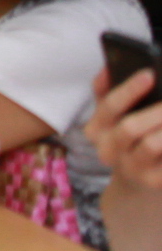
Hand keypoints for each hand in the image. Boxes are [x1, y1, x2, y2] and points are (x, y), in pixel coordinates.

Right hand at [91, 67, 161, 188]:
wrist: (136, 181)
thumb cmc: (127, 138)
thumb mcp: (111, 115)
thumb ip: (106, 91)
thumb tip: (108, 69)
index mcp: (95, 130)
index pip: (109, 106)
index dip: (129, 89)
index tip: (149, 73)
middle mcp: (108, 151)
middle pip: (129, 128)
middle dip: (156, 111)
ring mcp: (131, 169)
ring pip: (151, 146)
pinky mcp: (153, 182)